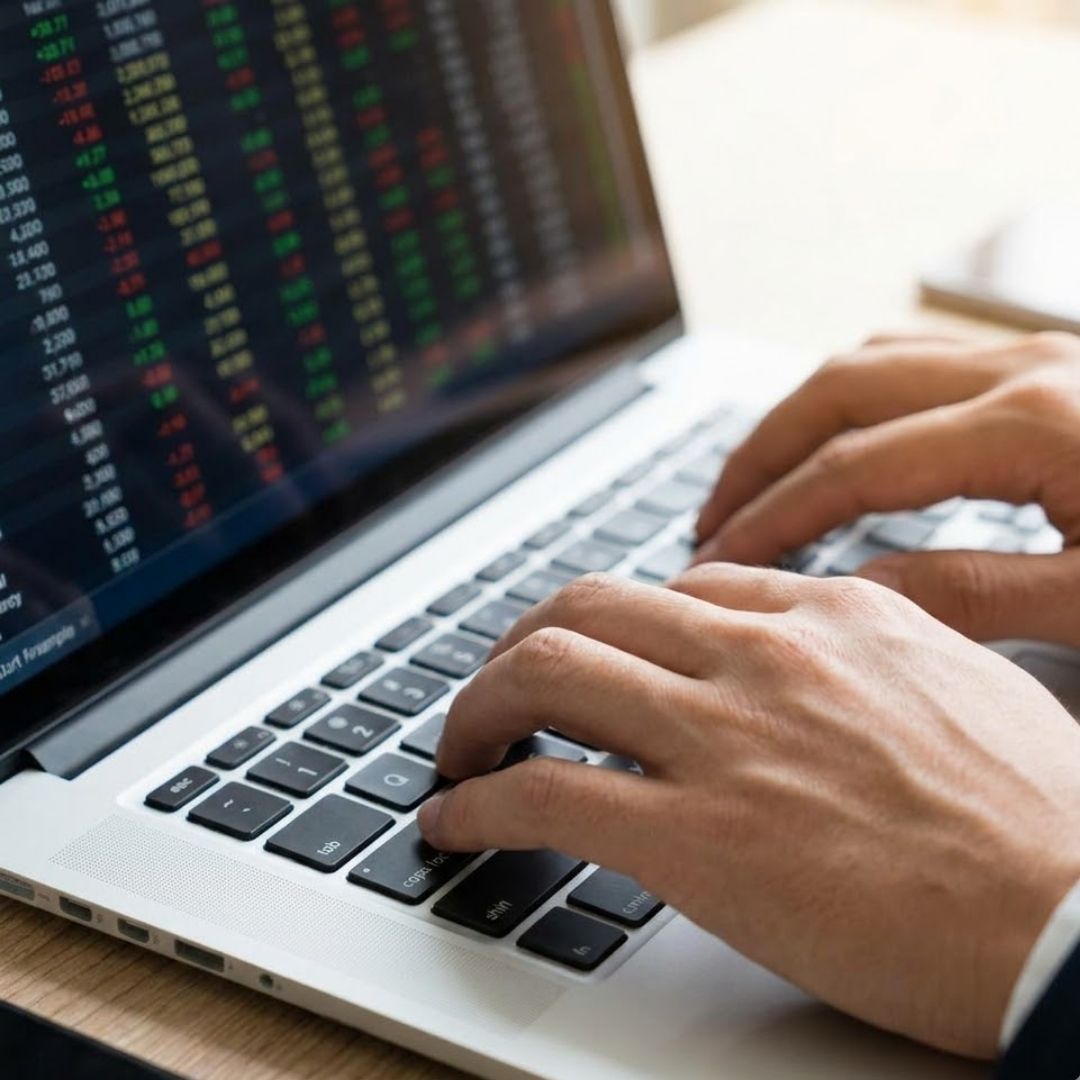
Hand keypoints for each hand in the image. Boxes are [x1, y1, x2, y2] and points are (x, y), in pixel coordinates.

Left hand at [418, 567, 1079, 1058]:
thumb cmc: (1040, 820)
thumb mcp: (958, 684)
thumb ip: (867, 654)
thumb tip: (813, 655)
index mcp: (828, 617)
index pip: (675, 588)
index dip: (611, 623)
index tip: (588, 658)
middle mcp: (763, 657)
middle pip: (586, 606)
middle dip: (518, 646)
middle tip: (498, 691)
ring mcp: (725, 740)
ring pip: (545, 672)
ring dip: (478, 707)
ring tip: (460, 746)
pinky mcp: (700, 841)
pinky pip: (546, 796)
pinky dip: (480, 803)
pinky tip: (459, 821)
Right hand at [693, 331, 1079, 646]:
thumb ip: (975, 594)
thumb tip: (858, 591)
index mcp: (1033, 424)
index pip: (854, 467)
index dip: (772, 514)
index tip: (720, 557)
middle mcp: (1024, 369)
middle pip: (839, 389)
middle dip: (761, 454)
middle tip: (714, 516)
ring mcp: (1036, 355)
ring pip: (873, 360)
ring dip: (801, 417)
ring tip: (762, 479)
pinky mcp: (1049, 366)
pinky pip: (919, 357)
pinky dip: (856, 397)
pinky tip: (842, 439)